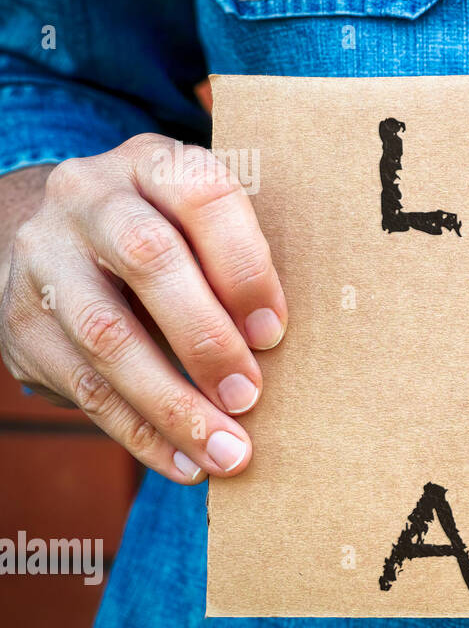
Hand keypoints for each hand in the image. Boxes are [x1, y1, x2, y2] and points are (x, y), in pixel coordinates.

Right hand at [0, 135, 286, 482]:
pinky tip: (184, 464)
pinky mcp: (21, 321)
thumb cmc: (170, 239)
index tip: (275, 332)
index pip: (203, 195)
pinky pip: (83, 387)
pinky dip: (141, 434)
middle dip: (206, 338)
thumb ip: (239, 263)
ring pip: (107, 335)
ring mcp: (45, 257)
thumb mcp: (201, 224)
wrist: (55, 239)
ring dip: (174, 406)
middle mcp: (89, 197)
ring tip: (226, 454)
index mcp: (154, 163)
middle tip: (249, 397)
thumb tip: (284, 346)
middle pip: (147, 260)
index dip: (244, 267)